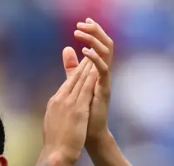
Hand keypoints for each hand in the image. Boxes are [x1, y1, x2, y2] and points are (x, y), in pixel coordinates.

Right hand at [41, 49, 97, 165]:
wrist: (55, 155)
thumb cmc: (55, 145)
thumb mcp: (54, 124)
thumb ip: (57, 113)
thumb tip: (58, 110)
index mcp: (54, 103)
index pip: (67, 83)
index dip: (75, 71)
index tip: (82, 62)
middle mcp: (60, 100)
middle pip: (73, 78)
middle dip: (82, 64)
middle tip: (90, 50)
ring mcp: (68, 104)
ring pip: (80, 80)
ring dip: (88, 66)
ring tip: (95, 54)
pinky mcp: (77, 110)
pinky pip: (85, 90)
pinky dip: (91, 78)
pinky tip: (97, 70)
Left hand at [74, 18, 113, 145]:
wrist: (88, 134)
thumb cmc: (82, 112)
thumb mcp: (74, 84)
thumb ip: (72, 67)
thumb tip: (67, 48)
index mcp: (96, 71)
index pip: (97, 46)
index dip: (92, 33)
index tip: (82, 21)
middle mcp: (102, 74)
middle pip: (104, 45)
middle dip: (95, 32)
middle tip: (84, 22)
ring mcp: (104, 81)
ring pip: (106, 54)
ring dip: (94, 41)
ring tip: (82, 33)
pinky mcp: (104, 90)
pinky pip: (103, 70)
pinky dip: (95, 60)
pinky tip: (85, 52)